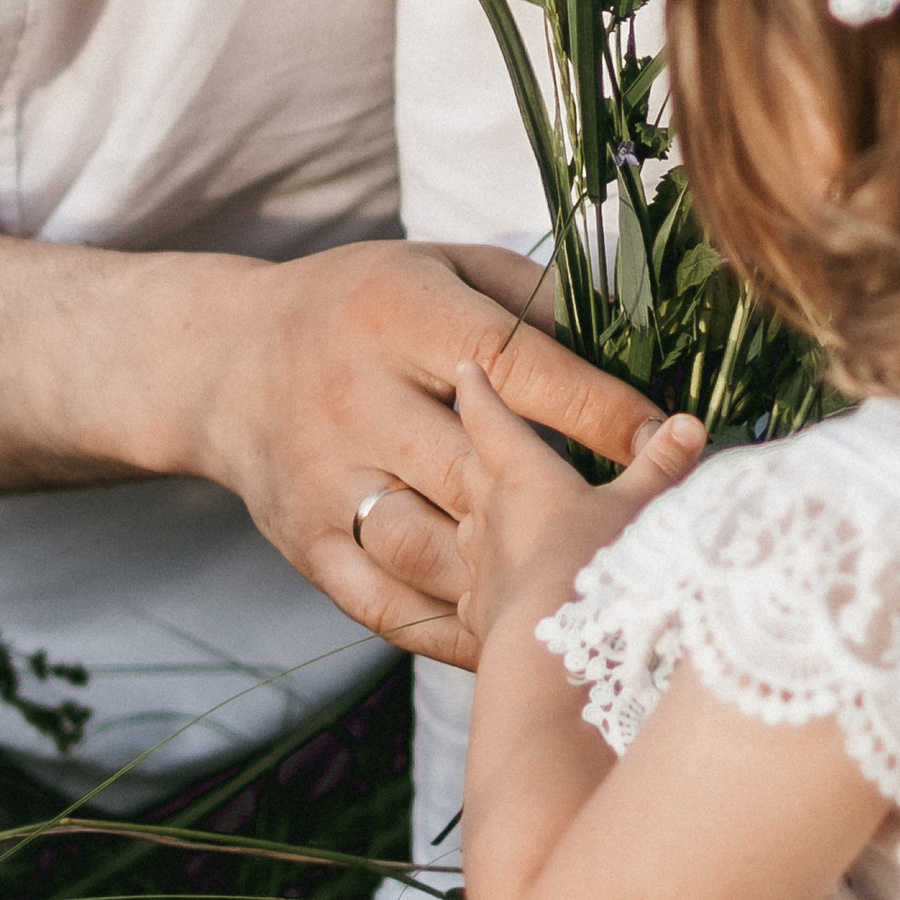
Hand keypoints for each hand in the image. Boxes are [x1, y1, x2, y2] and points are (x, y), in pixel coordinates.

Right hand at [192, 241, 686, 665]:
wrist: (227, 360)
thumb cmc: (365, 306)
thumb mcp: (443, 266)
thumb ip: (533, 297)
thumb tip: (637, 338)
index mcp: (400, 314)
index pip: (519, 368)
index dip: (602, 410)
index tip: (672, 439)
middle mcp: (356, 396)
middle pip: (479, 468)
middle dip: (569, 506)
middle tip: (648, 536)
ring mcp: (324, 478)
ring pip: (432, 548)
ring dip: (511, 580)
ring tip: (584, 596)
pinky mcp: (304, 542)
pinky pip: (386, 606)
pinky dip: (454, 631)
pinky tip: (512, 633)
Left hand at [438, 354, 705, 666]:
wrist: (548, 659)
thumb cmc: (593, 569)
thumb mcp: (639, 511)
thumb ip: (662, 467)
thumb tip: (688, 422)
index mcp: (522, 476)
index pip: (490, 419)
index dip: (479, 391)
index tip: (465, 367)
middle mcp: (488, 515)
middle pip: (470, 470)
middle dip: (471, 448)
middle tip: (467, 431)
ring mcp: (479, 568)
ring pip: (466, 529)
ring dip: (476, 517)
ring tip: (488, 512)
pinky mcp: (479, 617)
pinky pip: (472, 589)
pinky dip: (483, 582)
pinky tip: (491, 590)